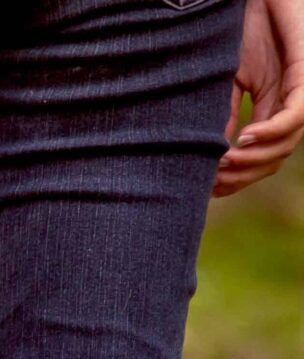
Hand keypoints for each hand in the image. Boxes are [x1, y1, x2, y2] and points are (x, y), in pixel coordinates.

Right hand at [216, 0, 303, 195]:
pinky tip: (243, 138)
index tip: (208, 187)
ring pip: (287, 143)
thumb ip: (225, 114)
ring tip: (224, 163)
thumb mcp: (227, 79)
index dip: (238, 177)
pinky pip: (295, 116)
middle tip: (214, 181)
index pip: (261, 153)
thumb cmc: (238, 28)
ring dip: (254, 160)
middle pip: (275, 156)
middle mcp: (291, 102)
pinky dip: (269, 132)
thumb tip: (214, 154)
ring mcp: (303, 90)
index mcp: (273, 104)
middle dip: (244, 175)